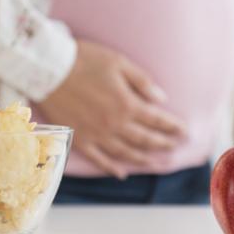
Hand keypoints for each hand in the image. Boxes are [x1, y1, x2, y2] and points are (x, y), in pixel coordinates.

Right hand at [35, 40, 186, 178]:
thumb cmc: (84, 60)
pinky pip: (98, 159)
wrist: (48, 68)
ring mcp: (96, 135)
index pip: (156, 120)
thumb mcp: (119, 63)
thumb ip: (142, 82)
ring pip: (125, 153)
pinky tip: (121, 173)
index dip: (172, 127)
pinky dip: (111, 168)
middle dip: (163, 144)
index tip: (185, 131)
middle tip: (176, 148)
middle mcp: (114, 124)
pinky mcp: (79, 139)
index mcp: (126, 104)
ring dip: (143, 159)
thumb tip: (161, 99)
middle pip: (145, 139)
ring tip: (156, 163)